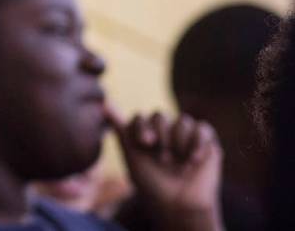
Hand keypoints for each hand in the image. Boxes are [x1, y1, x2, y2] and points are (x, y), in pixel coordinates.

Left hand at [107, 104, 223, 230]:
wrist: (179, 207)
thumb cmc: (152, 185)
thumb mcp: (132, 158)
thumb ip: (122, 131)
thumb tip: (104, 104)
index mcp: (146, 134)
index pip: (140, 117)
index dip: (142, 127)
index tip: (145, 143)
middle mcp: (165, 132)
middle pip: (160, 115)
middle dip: (160, 136)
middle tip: (163, 159)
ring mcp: (186, 136)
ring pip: (182, 120)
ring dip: (178, 142)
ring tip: (177, 163)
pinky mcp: (207, 143)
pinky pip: (203, 128)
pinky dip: (197, 142)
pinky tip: (192, 160)